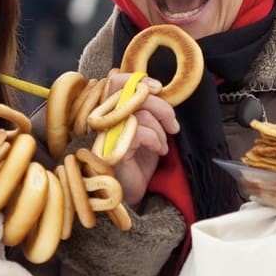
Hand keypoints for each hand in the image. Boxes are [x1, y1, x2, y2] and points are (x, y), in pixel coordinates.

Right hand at [103, 74, 180, 207]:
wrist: (133, 195)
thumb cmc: (138, 162)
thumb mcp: (146, 131)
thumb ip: (147, 111)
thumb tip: (158, 91)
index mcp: (110, 111)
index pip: (115, 81)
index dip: (137, 79)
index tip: (158, 88)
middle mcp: (104, 119)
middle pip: (131, 93)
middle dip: (160, 106)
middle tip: (172, 125)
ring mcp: (105, 133)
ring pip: (140, 112)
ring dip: (160, 129)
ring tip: (163, 145)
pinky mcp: (111, 148)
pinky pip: (139, 131)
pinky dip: (155, 139)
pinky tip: (158, 151)